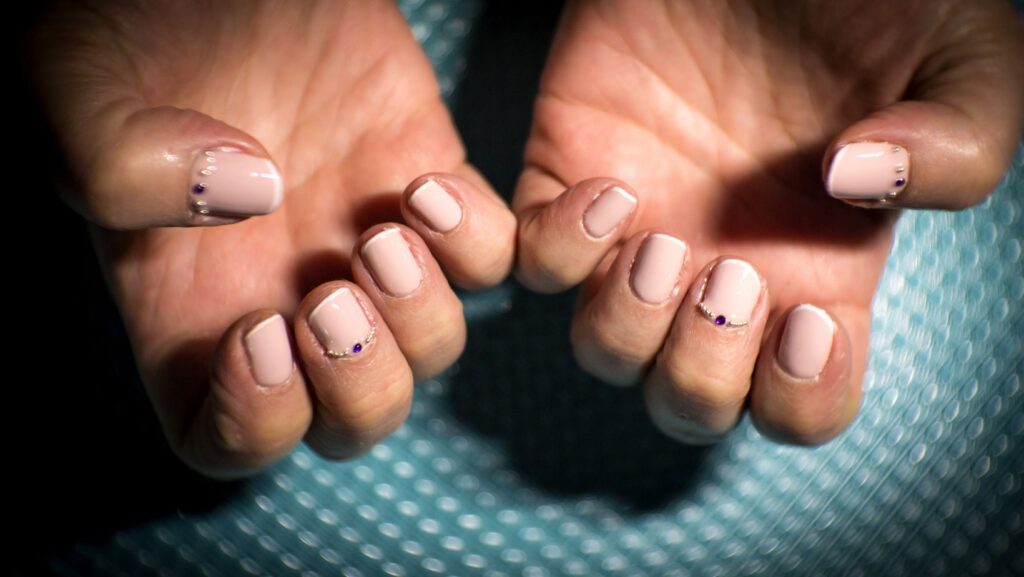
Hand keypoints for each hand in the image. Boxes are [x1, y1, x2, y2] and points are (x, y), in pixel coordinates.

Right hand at [30, 0, 514, 477]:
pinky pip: (491, 258)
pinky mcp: (423, 186)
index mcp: (188, 307)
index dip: (253, 423)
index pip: (228, 439)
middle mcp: (283, 294)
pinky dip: (479, 243)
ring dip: (423, 316)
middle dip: (360, 385)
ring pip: (431, 349)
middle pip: (353, 418)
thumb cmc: (130, 30)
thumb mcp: (76, 91)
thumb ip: (119, 164)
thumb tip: (246, 196)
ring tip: (385, 235)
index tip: (257, 336)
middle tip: (333, 301)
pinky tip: (426, 185)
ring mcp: (362, 244)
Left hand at [513, 0, 1023, 443]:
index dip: (800, 399)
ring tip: (661, 244)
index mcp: (819, 272)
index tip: (806, 318)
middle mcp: (726, 269)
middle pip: (689, 402)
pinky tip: (608, 191)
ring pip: (604, 351)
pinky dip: (558, 250)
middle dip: (701, 372)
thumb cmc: (868, 0)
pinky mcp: (571, 179)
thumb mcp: (963, 62)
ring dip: (626, 328)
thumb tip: (855, 187)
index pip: (799, 405)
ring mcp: (643, 231)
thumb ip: (959, 146)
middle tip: (728, 277)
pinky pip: (536, 263)